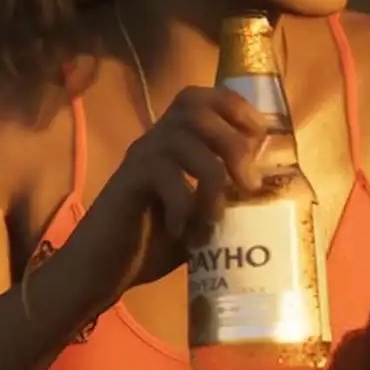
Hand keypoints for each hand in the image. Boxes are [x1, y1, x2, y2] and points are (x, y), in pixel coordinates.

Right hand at [61, 85, 265, 300]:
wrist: (98, 271)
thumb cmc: (152, 243)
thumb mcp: (201, 218)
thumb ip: (227, 201)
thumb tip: (271, 198)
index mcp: (174, 144)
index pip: (200, 98)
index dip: (234, 106)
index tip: (260, 135)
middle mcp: (155, 142)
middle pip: (194, 110)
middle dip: (232, 141)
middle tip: (249, 183)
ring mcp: (138, 160)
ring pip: (180, 137)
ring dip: (211, 171)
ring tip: (219, 211)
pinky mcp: (126, 184)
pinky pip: (161, 174)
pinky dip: (183, 201)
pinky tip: (186, 231)